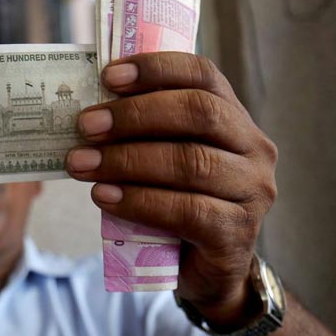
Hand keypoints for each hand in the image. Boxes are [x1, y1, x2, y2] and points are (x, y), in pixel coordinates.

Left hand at [66, 52, 277, 328]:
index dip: (156, 69)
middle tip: (86, 125)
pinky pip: (186, 211)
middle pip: (198, 113)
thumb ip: (143, 132)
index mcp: (234, 117)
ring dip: (126, 160)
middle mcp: (253, 148)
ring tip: (81, 164)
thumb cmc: (176, 200)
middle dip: (134, 115)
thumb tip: (86, 112)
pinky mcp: (237, 232)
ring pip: (190, 162)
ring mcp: (252, 191)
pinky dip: (138, 201)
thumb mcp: (163, 158)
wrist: (204, 266)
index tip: (108, 76)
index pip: (202, 75)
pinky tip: (103, 196)